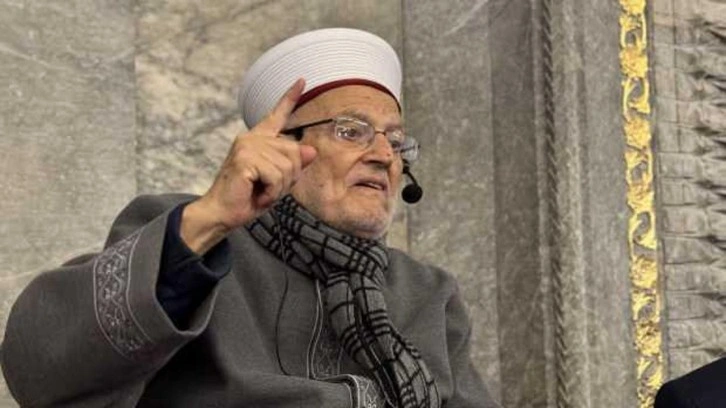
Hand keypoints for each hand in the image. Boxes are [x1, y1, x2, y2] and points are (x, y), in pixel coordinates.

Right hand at [181, 79, 316, 252]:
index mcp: (258, 140)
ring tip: (261, 192)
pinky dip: (271, 192)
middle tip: (269, 189)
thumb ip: (292, 165)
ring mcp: (247, 146)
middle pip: (294, 152)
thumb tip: (310, 150)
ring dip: (279, 187)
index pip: (277, 115)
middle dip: (289, 177)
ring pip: (287, 166)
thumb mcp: (277, 181)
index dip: (290, 97)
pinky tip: (258, 195)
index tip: (302, 80)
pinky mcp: (245, 159)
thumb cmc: (247, 198)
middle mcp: (252, 138)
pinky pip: (276, 176)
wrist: (222, 213)